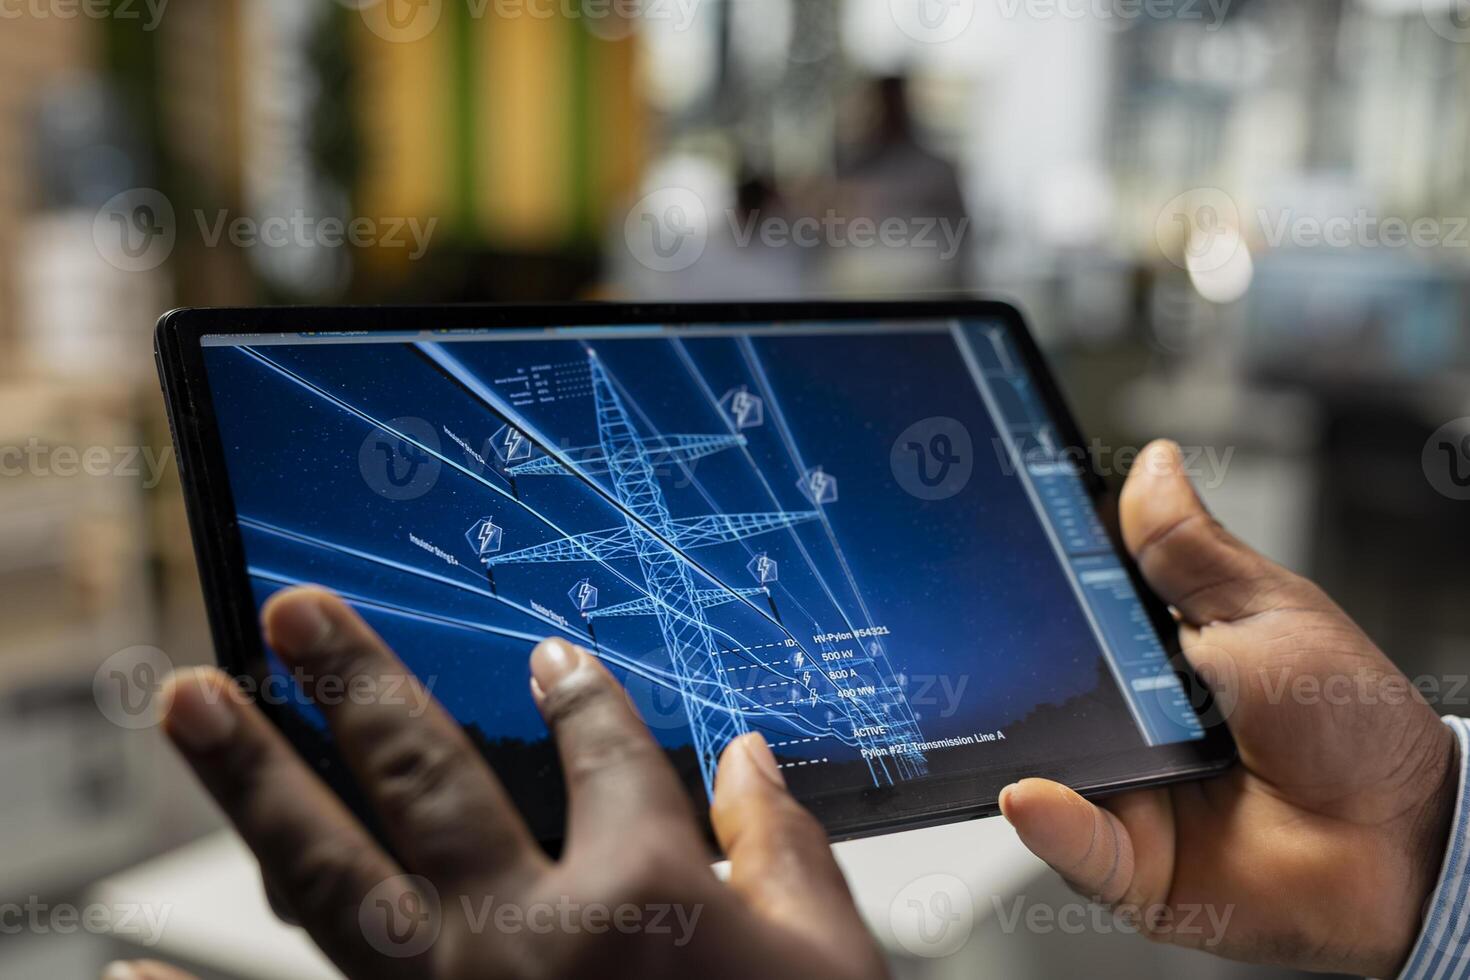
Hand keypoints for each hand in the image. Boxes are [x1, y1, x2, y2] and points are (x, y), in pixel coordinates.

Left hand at [152, 587, 887, 979]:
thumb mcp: (834, 963)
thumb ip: (786, 847)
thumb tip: (748, 756)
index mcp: (639, 898)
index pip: (604, 752)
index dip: (581, 696)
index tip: (552, 661)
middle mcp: (522, 940)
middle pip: (424, 775)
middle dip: (358, 683)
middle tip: (293, 611)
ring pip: (328, 875)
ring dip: (256, 780)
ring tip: (191, 699)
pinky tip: (124, 964)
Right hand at [1000, 441, 1458, 976]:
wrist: (1404, 836)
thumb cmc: (1353, 722)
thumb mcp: (1268, 611)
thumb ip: (1193, 551)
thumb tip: (1151, 466)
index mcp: (1154, 658)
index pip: (1071, 613)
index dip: (1035, 582)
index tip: (996, 547)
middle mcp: (1126, 725)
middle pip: (1042, 688)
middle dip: (1011, 663)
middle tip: (988, 634)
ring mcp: (1122, 792)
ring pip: (1045, 768)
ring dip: (1025, 747)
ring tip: (1005, 720)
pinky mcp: (1129, 864)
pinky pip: (1072, 846)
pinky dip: (1049, 825)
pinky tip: (1033, 795)